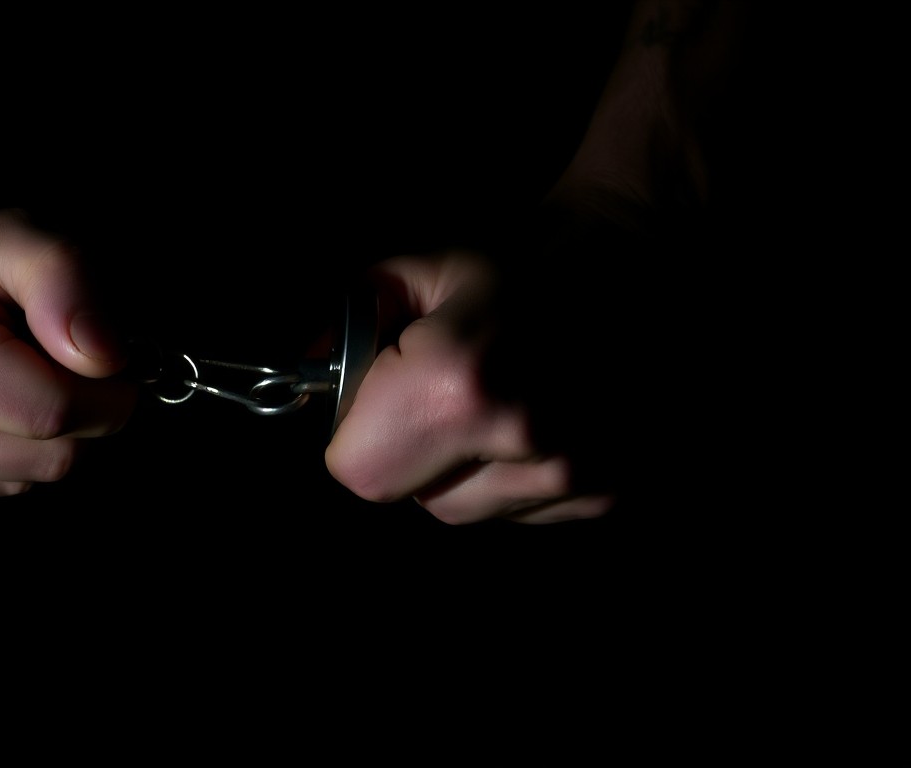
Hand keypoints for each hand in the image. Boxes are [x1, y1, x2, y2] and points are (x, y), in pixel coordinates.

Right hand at [0, 209, 136, 499]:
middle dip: (77, 408)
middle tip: (47, 351)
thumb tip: (108, 358)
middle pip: (53, 459)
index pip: (60, 415)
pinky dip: (6, 446)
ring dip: (41, 431)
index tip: (102, 350)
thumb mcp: (14, 231)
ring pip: (28, 478)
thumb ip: (69, 284)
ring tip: (5, 367)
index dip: (106, 387)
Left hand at [325, 251, 615, 523]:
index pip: (358, 472)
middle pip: (413, 498)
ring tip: (500, 397)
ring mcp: (577, 473)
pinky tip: (541, 415)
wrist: (635, 257)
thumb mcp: (419, 270)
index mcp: (458, 384)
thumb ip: (349, 324)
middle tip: (444, 392)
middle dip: (410, 452)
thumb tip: (306, 374)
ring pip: (467, 509)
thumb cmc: (518, 259)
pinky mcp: (612, 490)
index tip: (383, 396)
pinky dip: (516, 476)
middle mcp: (524, 442)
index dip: (357, 432)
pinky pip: (521, 510)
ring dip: (466, 466)